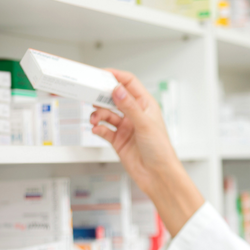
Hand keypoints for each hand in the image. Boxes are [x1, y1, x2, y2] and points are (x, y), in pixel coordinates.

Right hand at [90, 69, 203, 235]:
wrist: (158, 175)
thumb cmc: (160, 150)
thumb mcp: (145, 125)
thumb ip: (129, 106)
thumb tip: (118, 89)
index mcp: (146, 105)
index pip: (129, 83)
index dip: (115, 76)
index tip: (100, 74)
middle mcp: (135, 114)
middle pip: (114, 97)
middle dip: (101, 96)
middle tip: (89, 94)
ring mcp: (126, 127)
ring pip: (106, 113)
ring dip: (98, 114)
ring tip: (94, 119)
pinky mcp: (118, 140)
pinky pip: (103, 129)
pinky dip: (98, 128)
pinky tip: (96, 129)